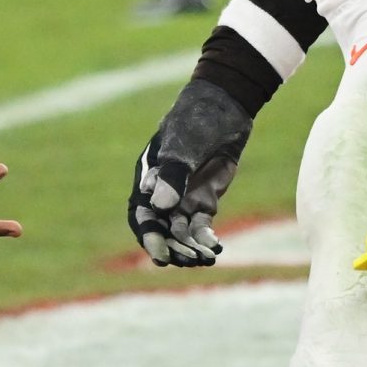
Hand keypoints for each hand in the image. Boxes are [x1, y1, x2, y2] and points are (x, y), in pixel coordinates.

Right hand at [128, 78, 252, 265]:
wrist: (225, 106)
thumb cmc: (196, 119)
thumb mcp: (184, 143)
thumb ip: (173, 174)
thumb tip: (160, 206)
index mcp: (148, 177)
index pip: (141, 214)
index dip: (148, 236)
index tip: (160, 255)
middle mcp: (162, 191)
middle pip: (161, 229)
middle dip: (173, 247)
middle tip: (189, 260)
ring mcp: (183, 196)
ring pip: (181, 231)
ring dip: (191, 248)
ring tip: (206, 258)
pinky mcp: (204, 198)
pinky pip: (201, 225)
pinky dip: (206, 238)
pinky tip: (216, 247)